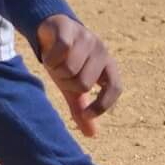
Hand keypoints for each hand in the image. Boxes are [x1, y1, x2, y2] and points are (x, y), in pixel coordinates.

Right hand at [35, 13, 121, 136]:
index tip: (86, 114)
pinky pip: (59, 54)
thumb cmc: (66, 60)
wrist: (51, 29)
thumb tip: (92, 134)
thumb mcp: (73, 86)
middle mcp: (101, 51)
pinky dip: (49, 58)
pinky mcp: (70, 30)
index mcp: (108, 65)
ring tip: (56, 62)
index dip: (102, 104)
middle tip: (61, 74)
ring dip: (56, 70)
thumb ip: (81, 109)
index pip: (115, 88)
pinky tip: (49, 53)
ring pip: (69, 69)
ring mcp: (87, 38)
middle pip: (83, 83)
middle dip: (66, 84)